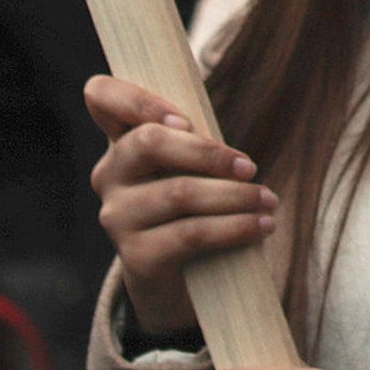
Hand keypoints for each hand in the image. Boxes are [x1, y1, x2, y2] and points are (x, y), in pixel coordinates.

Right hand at [88, 72, 278, 339]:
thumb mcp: (188, 166)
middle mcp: (109, 175)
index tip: (185, 119)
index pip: (101, 96)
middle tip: (250, 168)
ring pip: (179, 192)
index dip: (137, 99)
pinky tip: (261, 226)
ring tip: (268, 201)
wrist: (174, 274)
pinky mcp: (136, 255)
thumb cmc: (191, 203)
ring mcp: (117, 216)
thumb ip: (195, 142)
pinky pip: (190, 234)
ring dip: (235, 195)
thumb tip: (235, 155)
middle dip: (208, 153)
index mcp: (120, 140)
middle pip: (149, 142)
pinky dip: (235, 228)